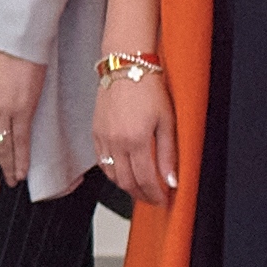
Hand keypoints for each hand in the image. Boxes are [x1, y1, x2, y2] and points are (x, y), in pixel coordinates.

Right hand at [91, 59, 179, 205]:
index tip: (163, 199)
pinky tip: (124, 172)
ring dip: (127, 186)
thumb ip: (168, 154)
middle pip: (127, 182)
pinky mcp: (96, 132)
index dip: (155, 194)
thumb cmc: (148, 89)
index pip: (145, 180)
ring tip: (141, 188)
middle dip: (142, 194)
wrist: (126, 67)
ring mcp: (103, 138)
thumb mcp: (167, 122)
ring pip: (112, 175)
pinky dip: (113, 173)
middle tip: (154, 197)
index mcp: (136, 140)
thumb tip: (171, 180)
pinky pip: (102, 161)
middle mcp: (116, 142)